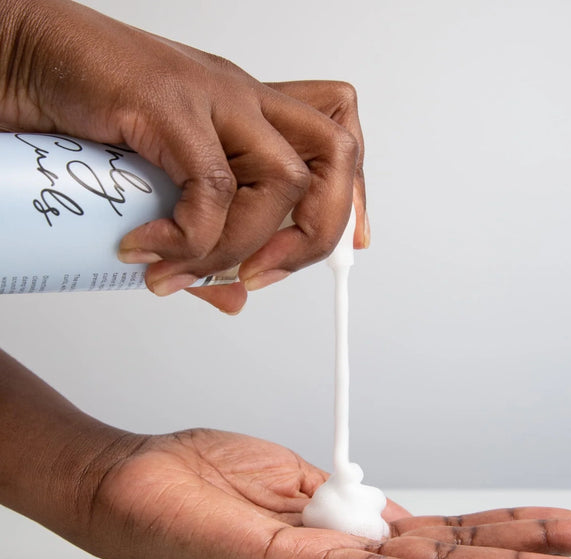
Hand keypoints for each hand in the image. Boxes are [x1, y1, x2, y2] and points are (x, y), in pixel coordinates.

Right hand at [0, 0, 366, 311]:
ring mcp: (212, 96)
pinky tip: (147, 250)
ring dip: (242, 246)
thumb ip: (205, 247)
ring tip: (183, 272)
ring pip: (283, 179)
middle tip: (261, 277)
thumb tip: (235, 300)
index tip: (348, 246)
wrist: (26, 60)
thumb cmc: (92, 121)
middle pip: (335, 156)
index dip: (352, 198)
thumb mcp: (162, 195)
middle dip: (316, 233)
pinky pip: (213, 187)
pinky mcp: (171, 103)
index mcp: (251, 115)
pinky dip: (189, 238)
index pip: (337, 140)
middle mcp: (244, 100)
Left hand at [70, 428, 570, 558]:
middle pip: (459, 554)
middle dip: (534, 551)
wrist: (137, 483)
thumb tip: (387, 512)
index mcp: (352, 535)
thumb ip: (344, 500)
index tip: (557, 523)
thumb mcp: (291, 477)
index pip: (447, 533)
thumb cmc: (209, 479)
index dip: (506, 528)